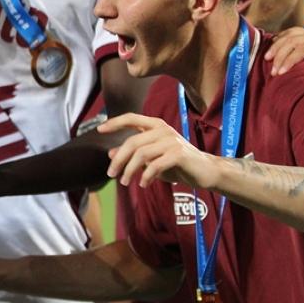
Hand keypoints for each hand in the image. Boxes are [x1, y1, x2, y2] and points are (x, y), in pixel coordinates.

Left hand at [100, 114, 222, 189]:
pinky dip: (146, 176)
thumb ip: (133, 154)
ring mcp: (172, 140)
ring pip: (141, 154)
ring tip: (124, 182)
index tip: (99, 130)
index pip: (131, 118)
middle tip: (111, 174)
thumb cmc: (176, 164)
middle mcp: (163, 130)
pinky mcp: (179, 153)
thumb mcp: (151, 158)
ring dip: (129, 170)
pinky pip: (155, 165)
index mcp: (155, 126)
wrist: (205, 171)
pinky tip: (142, 184)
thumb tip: (109, 153)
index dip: (114, 122)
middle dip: (118, 159)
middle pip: (132, 141)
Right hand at [267, 27, 303, 75]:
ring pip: (288, 36)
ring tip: (266, 58)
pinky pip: (289, 31)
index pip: (301, 50)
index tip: (280, 72)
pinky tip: (272, 45)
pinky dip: (279, 37)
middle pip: (291, 42)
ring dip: (275, 47)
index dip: (289, 61)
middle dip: (279, 56)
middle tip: (272, 71)